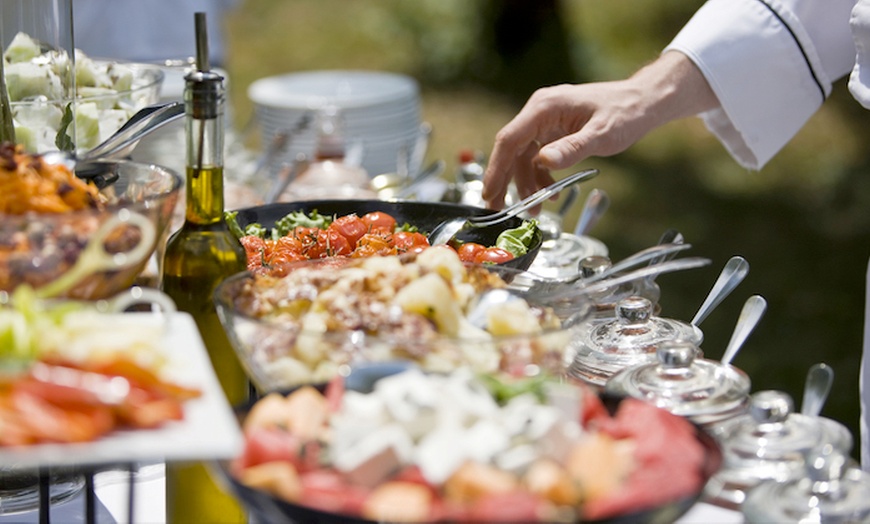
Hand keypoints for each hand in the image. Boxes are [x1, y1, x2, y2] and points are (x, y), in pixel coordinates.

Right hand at [482, 51, 717, 208]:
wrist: (643, 102)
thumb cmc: (625, 113)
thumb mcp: (601, 135)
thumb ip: (572, 149)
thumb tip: (543, 162)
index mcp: (544, 107)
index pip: (510, 139)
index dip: (496, 168)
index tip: (489, 193)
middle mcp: (539, 112)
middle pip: (511, 150)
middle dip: (505, 181)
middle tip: (497, 209)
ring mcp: (545, 122)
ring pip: (523, 157)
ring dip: (526, 184)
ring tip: (535, 210)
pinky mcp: (553, 131)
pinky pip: (537, 157)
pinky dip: (540, 177)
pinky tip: (550, 194)